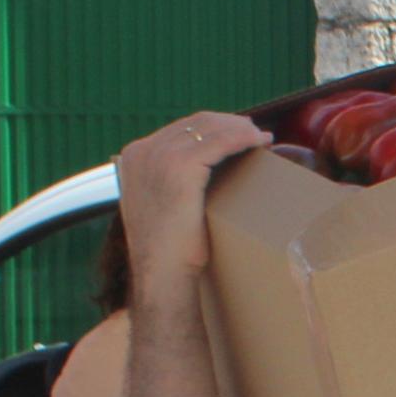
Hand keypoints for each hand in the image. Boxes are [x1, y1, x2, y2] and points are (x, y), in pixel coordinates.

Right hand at [113, 110, 268, 289]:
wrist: (161, 273)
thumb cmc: (168, 250)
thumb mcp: (159, 205)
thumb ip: (167, 183)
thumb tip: (196, 177)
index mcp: (134, 156)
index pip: (179, 129)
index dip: (211, 127)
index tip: (235, 133)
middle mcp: (143, 151)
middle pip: (195, 123)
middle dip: (228, 124)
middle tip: (254, 133)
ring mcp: (160, 157)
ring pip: (209, 128)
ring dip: (240, 129)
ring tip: (261, 138)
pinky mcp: (181, 168)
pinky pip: (220, 142)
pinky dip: (242, 138)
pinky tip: (259, 142)